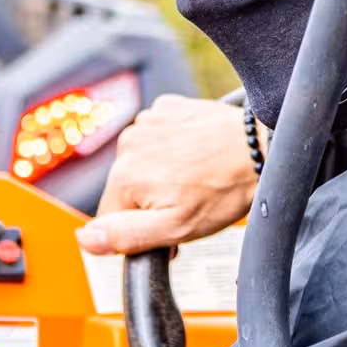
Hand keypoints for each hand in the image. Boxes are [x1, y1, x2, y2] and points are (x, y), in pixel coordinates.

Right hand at [77, 95, 257, 254]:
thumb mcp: (176, 228)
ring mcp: (148, 121)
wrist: (262, 148)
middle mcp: (129, 143)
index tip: (169, 231)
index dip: (139, 232)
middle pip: (127, 189)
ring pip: (142, 162)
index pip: (111, 218)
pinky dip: (173, 147)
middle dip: (151, 201)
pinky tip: (197, 156)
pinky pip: (158, 136)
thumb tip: (85, 239)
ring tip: (197, 180)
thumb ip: (125, 236)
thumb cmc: (225, 190)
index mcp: (125, 176)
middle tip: (189, 205)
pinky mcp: (167, 108)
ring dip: (161, 174)